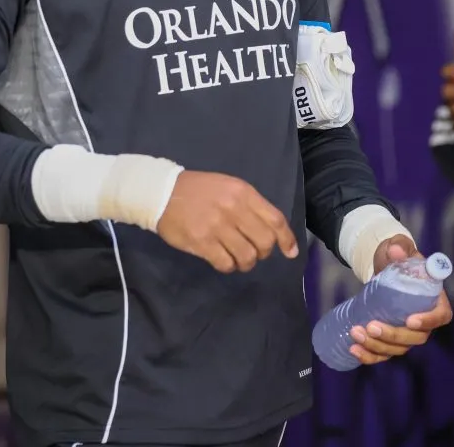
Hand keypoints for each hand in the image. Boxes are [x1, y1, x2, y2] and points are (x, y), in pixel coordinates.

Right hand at [156, 170, 298, 273]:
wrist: (163, 192)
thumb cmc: (199, 190)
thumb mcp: (229, 187)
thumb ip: (250, 206)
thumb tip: (274, 234)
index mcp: (243, 192)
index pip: (275, 219)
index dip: (287, 239)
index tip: (290, 252)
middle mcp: (234, 208)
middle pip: (265, 242)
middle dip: (263, 252)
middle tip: (253, 252)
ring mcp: (218, 226)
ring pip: (247, 256)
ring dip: (245, 262)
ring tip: (236, 257)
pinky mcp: (202, 242)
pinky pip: (226, 264)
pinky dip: (228, 266)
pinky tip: (222, 259)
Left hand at [348, 236, 452, 364]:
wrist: (383, 265)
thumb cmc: (396, 256)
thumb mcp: (399, 246)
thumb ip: (399, 247)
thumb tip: (396, 251)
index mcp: (434, 298)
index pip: (440, 315)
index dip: (428, 321)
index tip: (410, 320)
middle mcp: (423, 320)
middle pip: (415, 337)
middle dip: (392, 335)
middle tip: (370, 326)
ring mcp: (407, 332)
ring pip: (397, 348)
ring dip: (376, 346)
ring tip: (355, 332)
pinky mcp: (390, 338)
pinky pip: (384, 353)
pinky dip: (370, 356)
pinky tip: (354, 349)